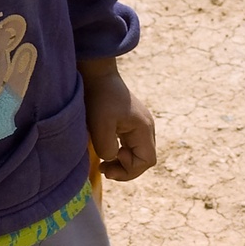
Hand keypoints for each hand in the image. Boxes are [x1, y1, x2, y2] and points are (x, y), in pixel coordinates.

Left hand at [78, 58, 156, 181]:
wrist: (98, 75)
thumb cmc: (99, 98)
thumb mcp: (100, 124)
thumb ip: (107, 147)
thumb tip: (111, 158)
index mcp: (143, 129)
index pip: (146, 160)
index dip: (130, 169)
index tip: (108, 164)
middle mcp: (146, 128)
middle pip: (144, 159)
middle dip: (126, 169)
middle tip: (104, 170)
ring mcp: (140, 126)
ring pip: (138, 153)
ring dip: (123, 163)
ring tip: (104, 165)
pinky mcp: (131, 124)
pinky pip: (132, 146)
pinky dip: (121, 154)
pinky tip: (107, 152)